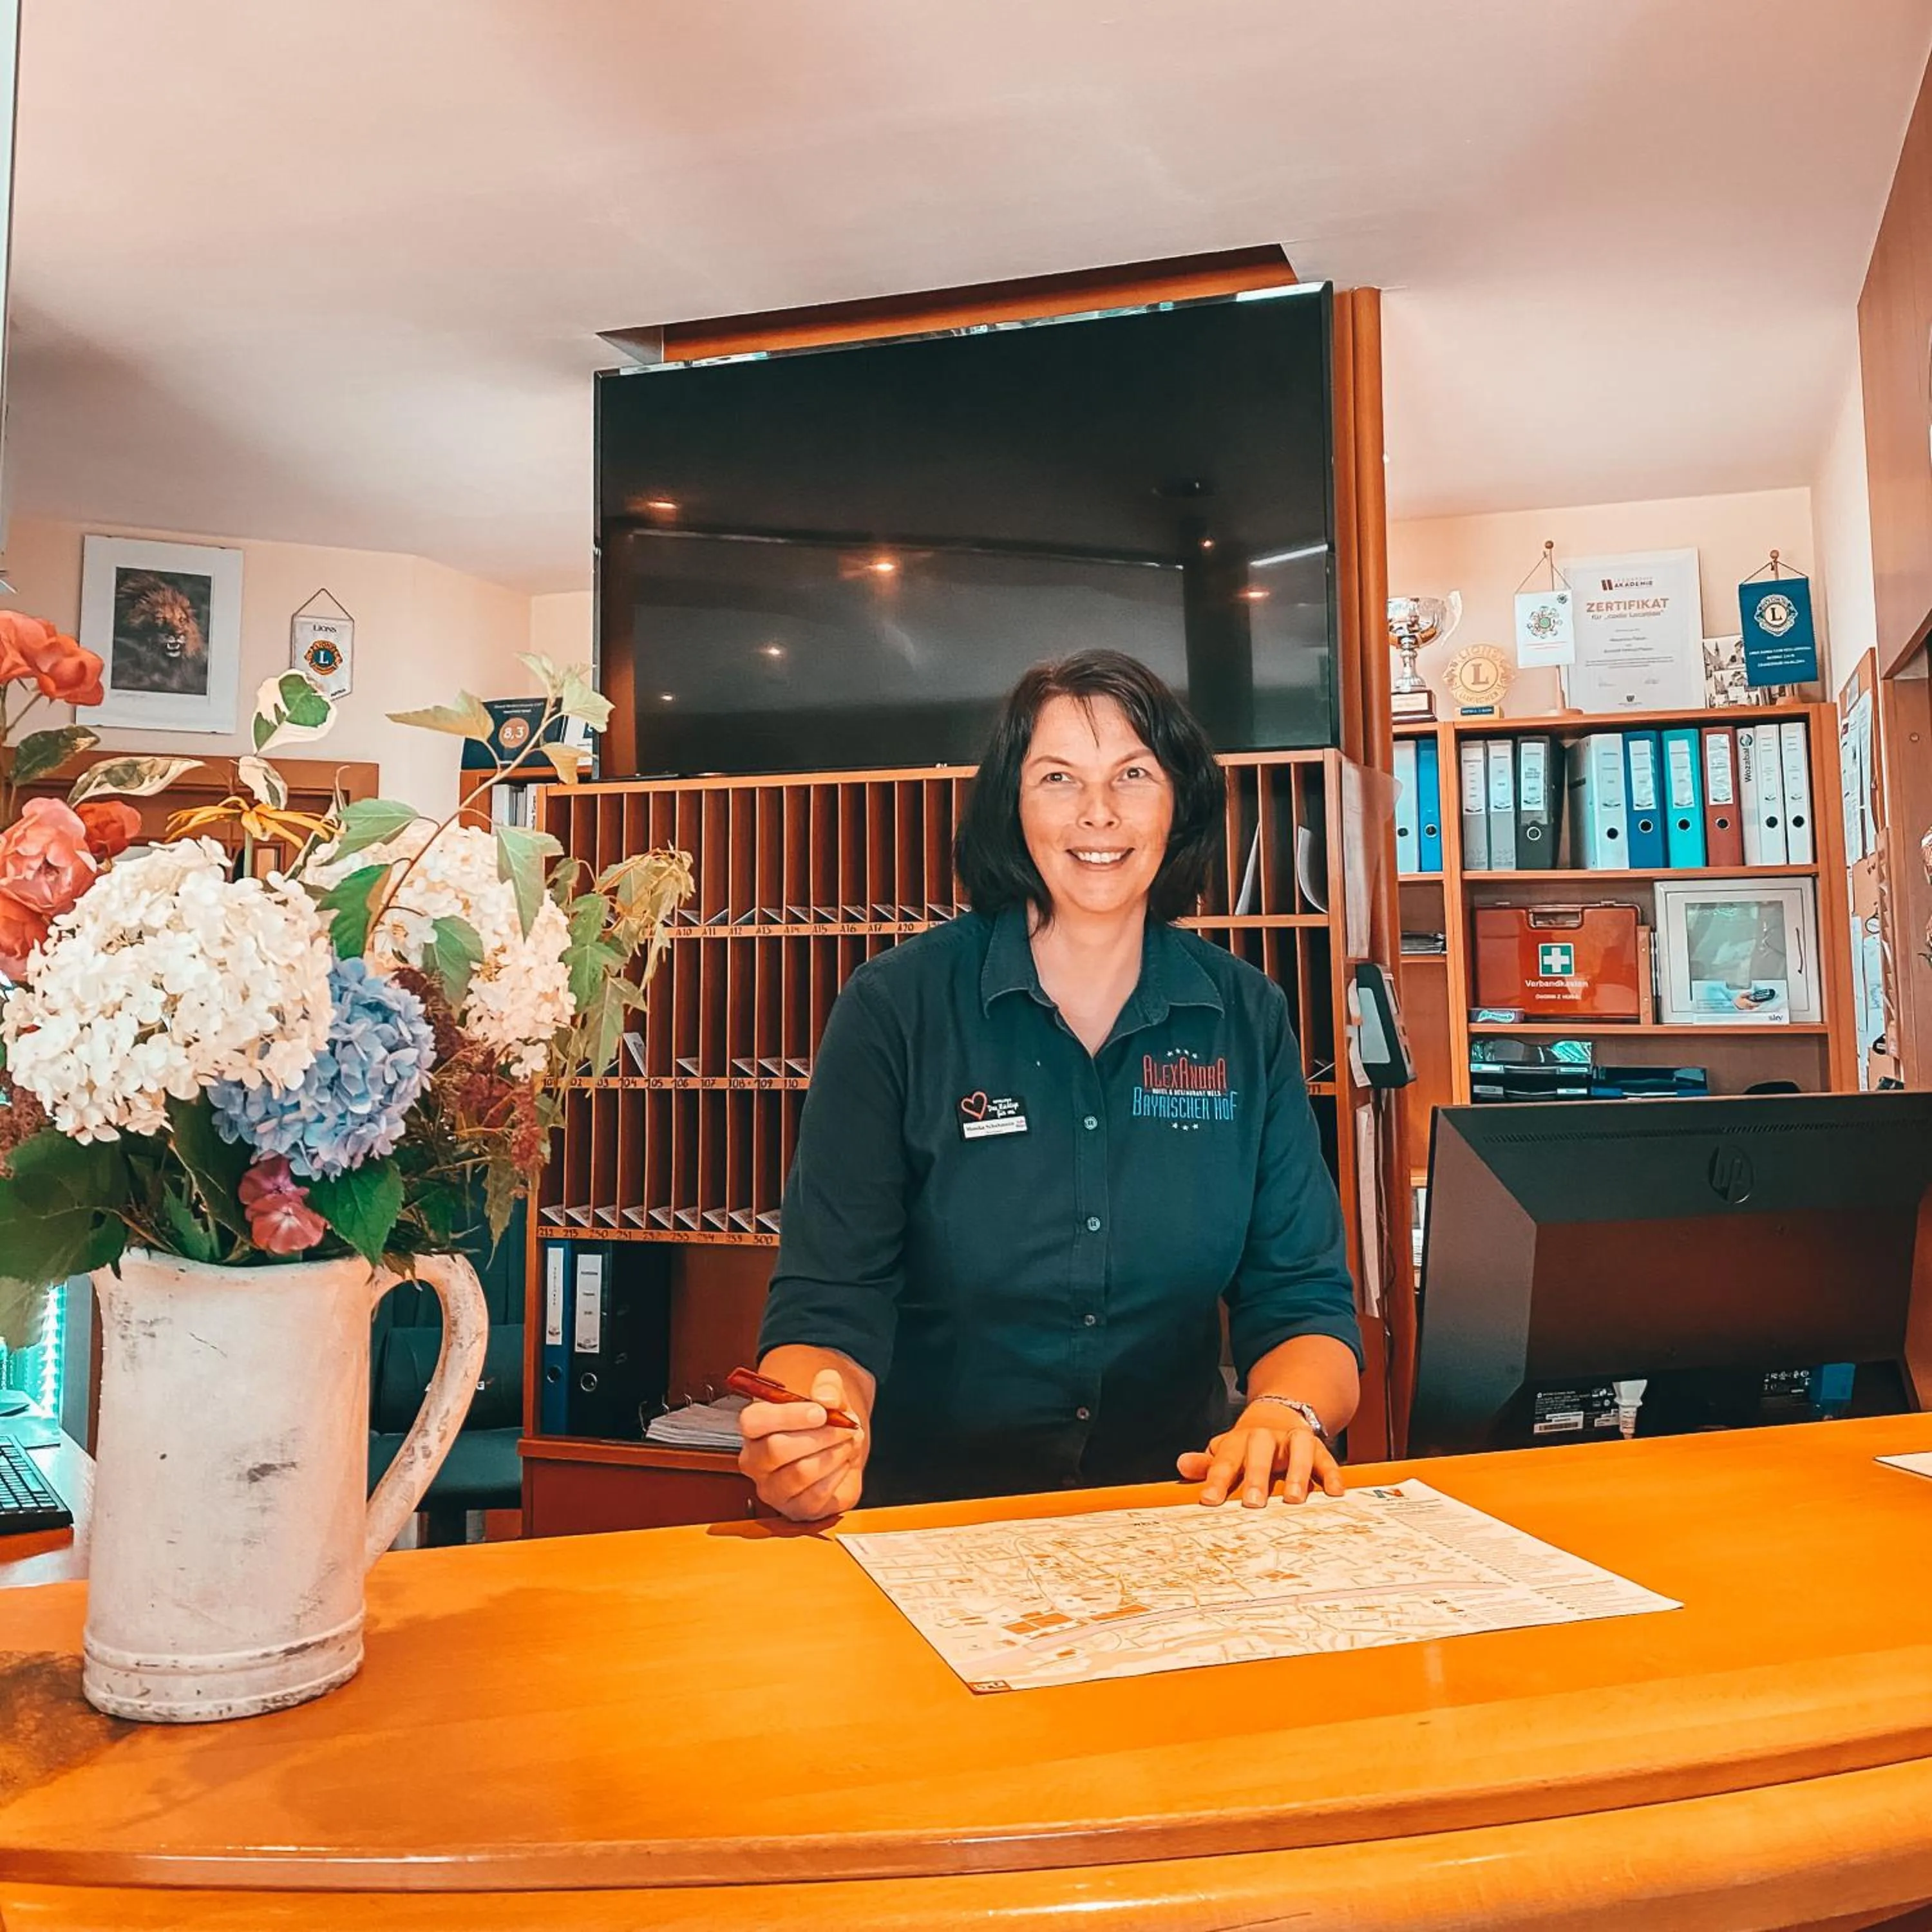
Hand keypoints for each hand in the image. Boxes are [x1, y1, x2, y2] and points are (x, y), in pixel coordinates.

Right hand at [737, 1369, 868, 1521]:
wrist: (839, 1449)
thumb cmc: (824, 1422)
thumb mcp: (829, 1395)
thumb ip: (828, 1386)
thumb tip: (827, 1398)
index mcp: (754, 1428)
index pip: (753, 1421)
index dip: (787, 1416)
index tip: (820, 1411)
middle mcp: (756, 1461)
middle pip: (777, 1449)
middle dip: (820, 1435)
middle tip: (845, 1426)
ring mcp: (773, 1489)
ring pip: (800, 1472)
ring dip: (834, 1453)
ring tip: (850, 1441)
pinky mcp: (795, 1509)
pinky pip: (816, 1494)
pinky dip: (838, 1474)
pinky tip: (844, 1462)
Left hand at [1176, 1403, 1343, 1507]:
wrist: (1278, 1415)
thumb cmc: (1248, 1446)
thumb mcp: (1226, 1451)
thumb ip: (1206, 1463)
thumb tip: (1181, 1464)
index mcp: (1239, 1440)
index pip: (1225, 1459)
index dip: (1216, 1479)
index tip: (1209, 1500)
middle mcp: (1266, 1437)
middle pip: (1260, 1449)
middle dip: (1256, 1475)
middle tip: (1252, 1504)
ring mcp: (1292, 1440)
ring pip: (1297, 1449)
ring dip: (1296, 1472)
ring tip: (1293, 1500)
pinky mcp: (1317, 1446)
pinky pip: (1326, 1457)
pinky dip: (1332, 1474)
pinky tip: (1335, 1493)